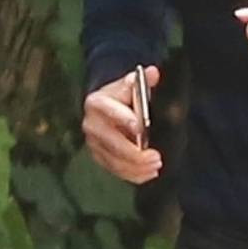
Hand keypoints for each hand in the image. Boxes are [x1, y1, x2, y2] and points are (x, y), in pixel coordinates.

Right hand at [80, 65, 162, 184]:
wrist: (106, 106)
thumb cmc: (122, 95)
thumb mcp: (130, 85)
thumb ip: (142, 81)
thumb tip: (153, 73)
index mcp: (97, 102)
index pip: (110, 111)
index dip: (124, 119)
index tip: (140, 127)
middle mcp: (91, 124)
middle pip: (112, 143)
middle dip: (135, 153)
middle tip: (156, 158)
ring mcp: (93, 143)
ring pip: (114, 160)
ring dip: (136, 167)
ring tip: (156, 166)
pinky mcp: (98, 156)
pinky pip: (115, 170)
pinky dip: (133, 175)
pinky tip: (149, 174)